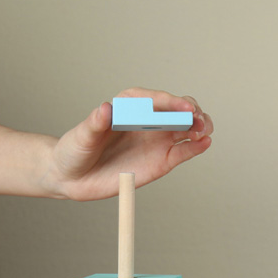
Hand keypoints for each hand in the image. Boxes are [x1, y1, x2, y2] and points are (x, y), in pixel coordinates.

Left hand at [43, 88, 213, 200]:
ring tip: (203, 132)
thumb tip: (105, 108)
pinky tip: (204, 143)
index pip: (156, 99)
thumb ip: (95, 122)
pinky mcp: (163, 160)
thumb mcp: (82, 135)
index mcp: (131, 106)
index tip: (184, 106)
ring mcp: (158, 139)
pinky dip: (197, 147)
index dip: (172, 101)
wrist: (73, 177)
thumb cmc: (75, 150)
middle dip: (192, 111)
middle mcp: (149, 120)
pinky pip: (184, 151)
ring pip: (188, 127)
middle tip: (197, 121)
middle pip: (179, 109)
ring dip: (200, 126)